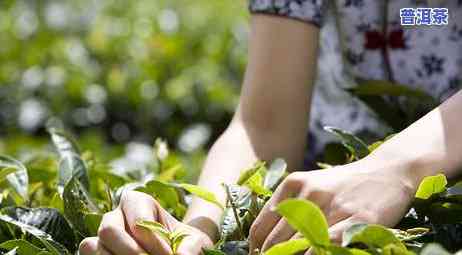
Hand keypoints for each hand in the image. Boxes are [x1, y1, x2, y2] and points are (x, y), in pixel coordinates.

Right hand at [79, 191, 212, 254]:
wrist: (178, 251)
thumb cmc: (186, 242)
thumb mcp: (195, 241)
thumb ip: (191, 247)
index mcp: (138, 202)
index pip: (140, 223)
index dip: (155, 245)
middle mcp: (115, 215)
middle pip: (109, 230)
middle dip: (131, 253)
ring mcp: (102, 235)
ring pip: (93, 246)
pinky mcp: (97, 252)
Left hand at [249, 159, 416, 252]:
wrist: (387, 171)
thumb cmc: (344, 185)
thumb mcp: (311, 186)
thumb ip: (289, 207)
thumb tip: (264, 239)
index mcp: (292, 184)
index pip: (261, 226)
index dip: (256, 249)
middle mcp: (309, 193)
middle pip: (276, 240)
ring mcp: (333, 206)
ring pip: (298, 246)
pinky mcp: (357, 219)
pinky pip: (327, 246)